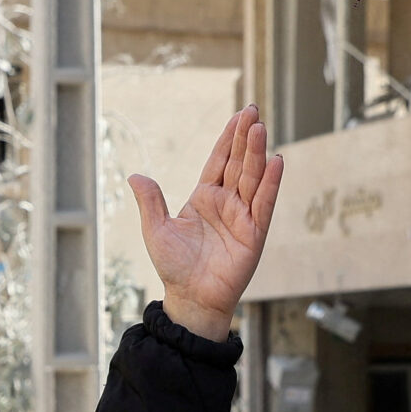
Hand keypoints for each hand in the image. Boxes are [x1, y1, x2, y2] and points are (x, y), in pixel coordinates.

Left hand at [127, 106, 282, 339]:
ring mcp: (242, 217)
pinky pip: (264, 204)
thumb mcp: (156, 230)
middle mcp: (226, 203)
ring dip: (257, 154)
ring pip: (252, 179)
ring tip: (260, 129)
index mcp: (204, 198)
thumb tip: (134, 175)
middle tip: (253, 112)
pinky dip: (270, 184)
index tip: (239, 115)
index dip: (229, 138)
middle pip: (238, 163)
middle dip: (246, 138)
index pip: (220, 160)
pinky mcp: (254, 234)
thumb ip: (150, 201)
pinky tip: (276, 162)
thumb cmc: (174, 267)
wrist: (189, 299)